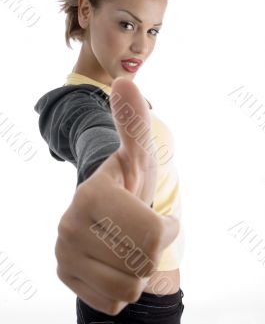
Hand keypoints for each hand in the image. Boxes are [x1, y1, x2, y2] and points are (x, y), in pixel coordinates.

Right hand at [55, 77, 179, 315]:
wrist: (105, 211)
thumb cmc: (128, 182)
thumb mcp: (139, 153)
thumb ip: (133, 121)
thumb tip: (125, 80)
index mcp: (90, 197)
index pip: (152, 235)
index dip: (166, 228)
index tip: (160, 218)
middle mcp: (69, 227)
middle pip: (141, 265)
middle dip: (152, 250)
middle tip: (141, 232)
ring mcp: (64, 254)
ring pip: (127, 289)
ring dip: (138, 270)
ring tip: (127, 246)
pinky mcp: (65, 275)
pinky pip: (112, 302)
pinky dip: (121, 286)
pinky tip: (113, 261)